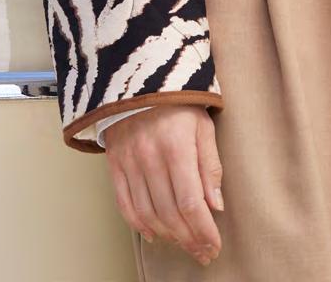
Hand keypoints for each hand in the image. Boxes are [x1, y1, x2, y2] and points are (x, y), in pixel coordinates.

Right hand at [104, 103, 224, 264]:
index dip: (203, 230)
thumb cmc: (177, 101)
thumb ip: (210, 166)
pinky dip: (139, 225)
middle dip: (189, 239)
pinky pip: (125, 204)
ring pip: (148, 214)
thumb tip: (215, 206)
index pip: (191, 202)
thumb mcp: (203, 125)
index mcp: (177, 147)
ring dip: (168, 235)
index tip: (214, 246)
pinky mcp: (115, 165)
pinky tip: (155, 233)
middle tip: (202, 252)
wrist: (141, 79)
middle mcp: (150, 158)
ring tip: (184, 243)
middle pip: (170, 213)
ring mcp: (129, 163)